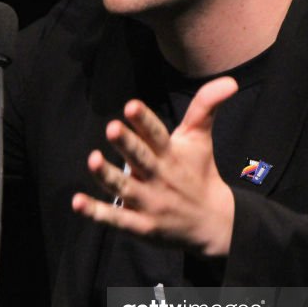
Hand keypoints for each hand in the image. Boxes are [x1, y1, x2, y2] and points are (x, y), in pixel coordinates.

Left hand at [71, 76, 237, 256]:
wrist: (213, 224)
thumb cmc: (200, 173)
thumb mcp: (201, 139)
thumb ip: (206, 107)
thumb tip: (230, 81)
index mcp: (171, 154)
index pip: (157, 134)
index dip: (144, 121)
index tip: (131, 106)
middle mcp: (159, 177)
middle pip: (141, 159)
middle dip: (127, 144)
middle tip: (112, 128)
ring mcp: (150, 202)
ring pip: (124, 188)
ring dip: (108, 176)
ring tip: (92, 160)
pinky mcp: (141, 225)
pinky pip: (116, 218)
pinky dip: (97, 212)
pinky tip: (77, 202)